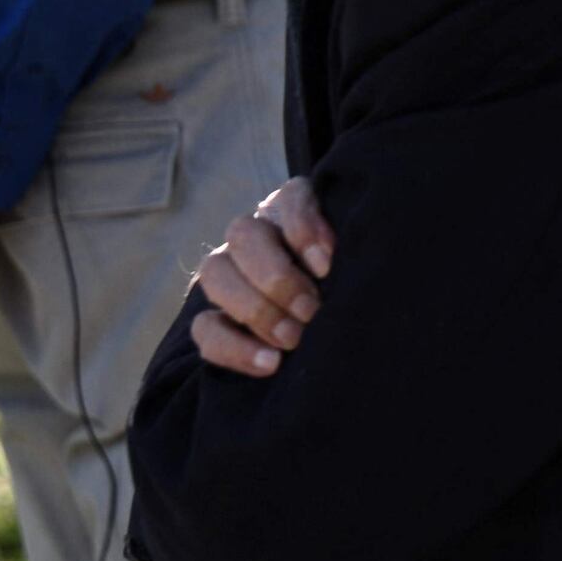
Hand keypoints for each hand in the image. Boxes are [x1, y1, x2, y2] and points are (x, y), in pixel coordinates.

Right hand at [187, 178, 337, 379]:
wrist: (334, 341)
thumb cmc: (351, 292)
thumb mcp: (356, 269)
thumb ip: (350, 255)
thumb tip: (337, 266)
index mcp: (293, 214)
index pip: (288, 197)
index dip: (302, 225)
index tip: (327, 266)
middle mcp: (254, 237)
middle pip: (242, 233)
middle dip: (278, 277)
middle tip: (311, 309)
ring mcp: (227, 275)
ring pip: (214, 273)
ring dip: (255, 309)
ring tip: (293, 339)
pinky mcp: (213, 320)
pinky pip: (204, 329)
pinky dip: (236, 348)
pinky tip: (270, 363)